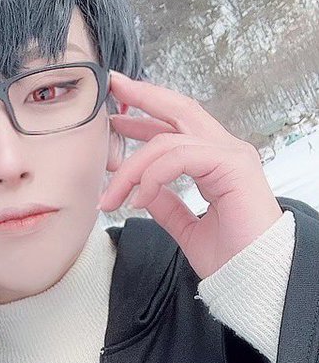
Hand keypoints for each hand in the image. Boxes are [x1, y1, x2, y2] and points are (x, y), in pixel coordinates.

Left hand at [98, 71, 283, 278]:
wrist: (253, 277)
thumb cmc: (229, 258)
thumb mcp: (186, 227)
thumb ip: (167, 206)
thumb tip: (142, 192)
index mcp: (216, 162)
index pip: (177, 127)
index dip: (147, 116)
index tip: (117, 116)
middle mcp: (225, 151)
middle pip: (179, 109)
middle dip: (143, 95)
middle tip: (112, 85)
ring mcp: (231, 155)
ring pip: (169, 140)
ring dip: (132, 168)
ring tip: (110, 197)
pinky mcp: (233, 165)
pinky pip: (180, 157)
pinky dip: (153, 176)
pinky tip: (138, 199)